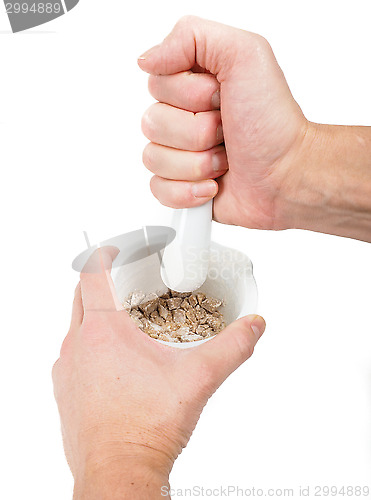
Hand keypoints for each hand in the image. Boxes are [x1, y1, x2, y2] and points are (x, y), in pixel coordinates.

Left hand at [52, 247, 265, 498]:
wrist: (120, 475)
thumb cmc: (146, 430)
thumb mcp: (198, 379)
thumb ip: (232, 348)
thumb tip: (253, 326)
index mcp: (103, 332)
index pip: (91, 274)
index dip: (103, 255)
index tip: (115, 250)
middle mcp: (77, 347)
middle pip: (80, 296)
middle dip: (101, 283)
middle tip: (126, 282)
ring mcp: (66, 371)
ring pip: (76, 326)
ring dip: (95, 316)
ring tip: (125, 322)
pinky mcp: (65, 392)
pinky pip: (74, 355)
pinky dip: (91, 346)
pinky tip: (116, 363)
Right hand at [138, 16, 306, 230]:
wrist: (288, 176)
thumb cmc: (273, 123)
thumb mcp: (246, 55)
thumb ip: (192, 37)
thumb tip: (148, 59)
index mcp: (193, 82)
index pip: (156, 83)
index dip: (188, 94)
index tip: (221, 98)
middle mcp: (183, 116)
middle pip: (152, 122)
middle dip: (197, 132)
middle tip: (227, 131)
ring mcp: (180, 153)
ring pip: (153, 158)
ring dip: (197, 163)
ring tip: (225, 160)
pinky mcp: (180, 186)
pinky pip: (159, 188)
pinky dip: (188, 191)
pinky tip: (213, 185)